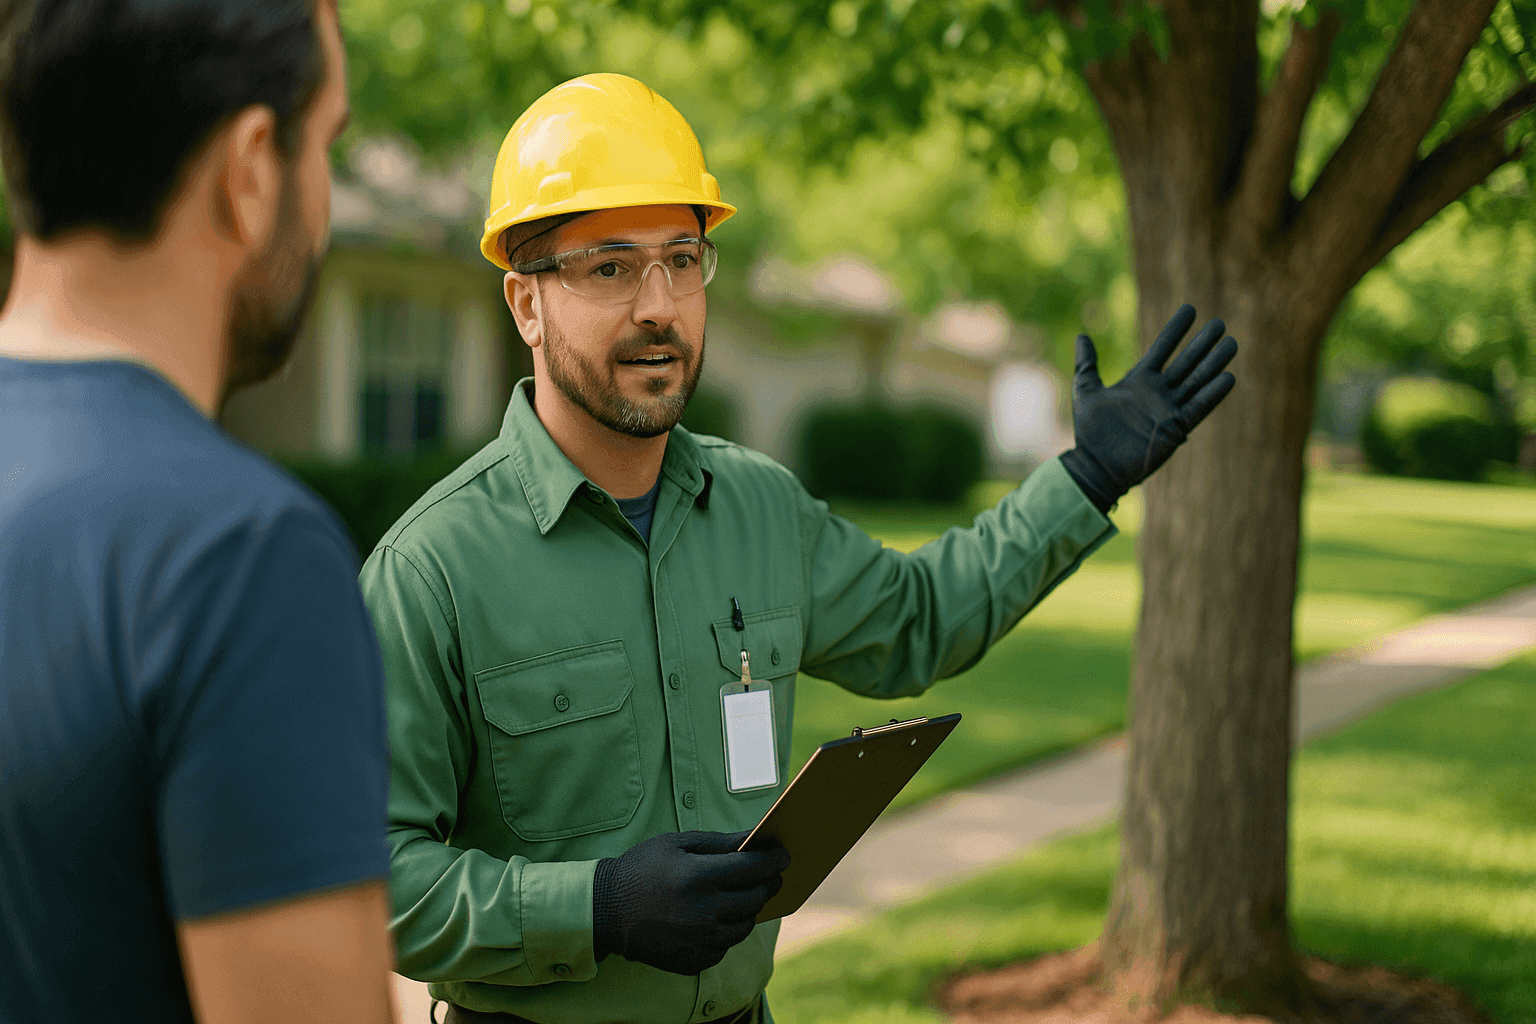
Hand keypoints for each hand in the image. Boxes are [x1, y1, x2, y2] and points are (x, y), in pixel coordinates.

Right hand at [591, 830, 789, 975]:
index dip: (774, 859)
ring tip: (742, 894)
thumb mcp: (676, 844)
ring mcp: (700, 941)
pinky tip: (718, 917)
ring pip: (745, 925)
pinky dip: (728, 930)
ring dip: (750, 908)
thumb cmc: (642, 869)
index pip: (754, 868)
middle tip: (769, 874)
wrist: (606, 911)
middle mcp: (704, 912)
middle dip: (768, 882)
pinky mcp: (694, 961)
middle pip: (756, 897)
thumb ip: (719, 842)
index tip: (784, 854)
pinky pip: (727, 946)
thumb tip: (755, 837)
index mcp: (699, 877)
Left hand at [1059, 303, 1236, 512]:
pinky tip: (1228, 378)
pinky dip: (1212, 394)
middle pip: (1186, 362)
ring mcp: (1168, 409)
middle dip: (1202, 343)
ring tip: (1232, 343)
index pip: (1162, 348)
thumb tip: (1081, 336)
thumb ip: (1087, 365)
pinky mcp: (1175, 428)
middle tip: (1220, 323)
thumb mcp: (1086, 392)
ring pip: (1197, 381)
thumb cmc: (1090, 432)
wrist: (1096, 465)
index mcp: (1138, 380)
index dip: (1176, 329)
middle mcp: (1157, 392)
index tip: (1190, 309)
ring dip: (1214, 363)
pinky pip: (1198, 408)